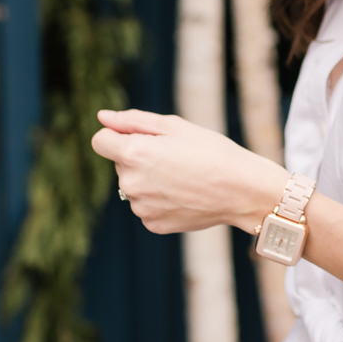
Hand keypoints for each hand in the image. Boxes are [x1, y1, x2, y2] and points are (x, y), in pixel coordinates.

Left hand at [92, 109, 286, 235]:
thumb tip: (102, 117)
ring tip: (183, 177)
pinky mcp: (152, 224)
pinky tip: (184, 195)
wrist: (242, 190)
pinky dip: (160, 200)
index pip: (100, 141)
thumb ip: (132, 121)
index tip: (140, 138)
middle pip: (120, 164)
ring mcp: (141, 207)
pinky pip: (147, 206)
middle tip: (175, 157)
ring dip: (149, 179)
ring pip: (134, 186)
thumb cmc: (211, 151)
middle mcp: (130, 183)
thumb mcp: (174, 126)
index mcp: (133, 153)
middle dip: (139, 157)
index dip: (117, 135)